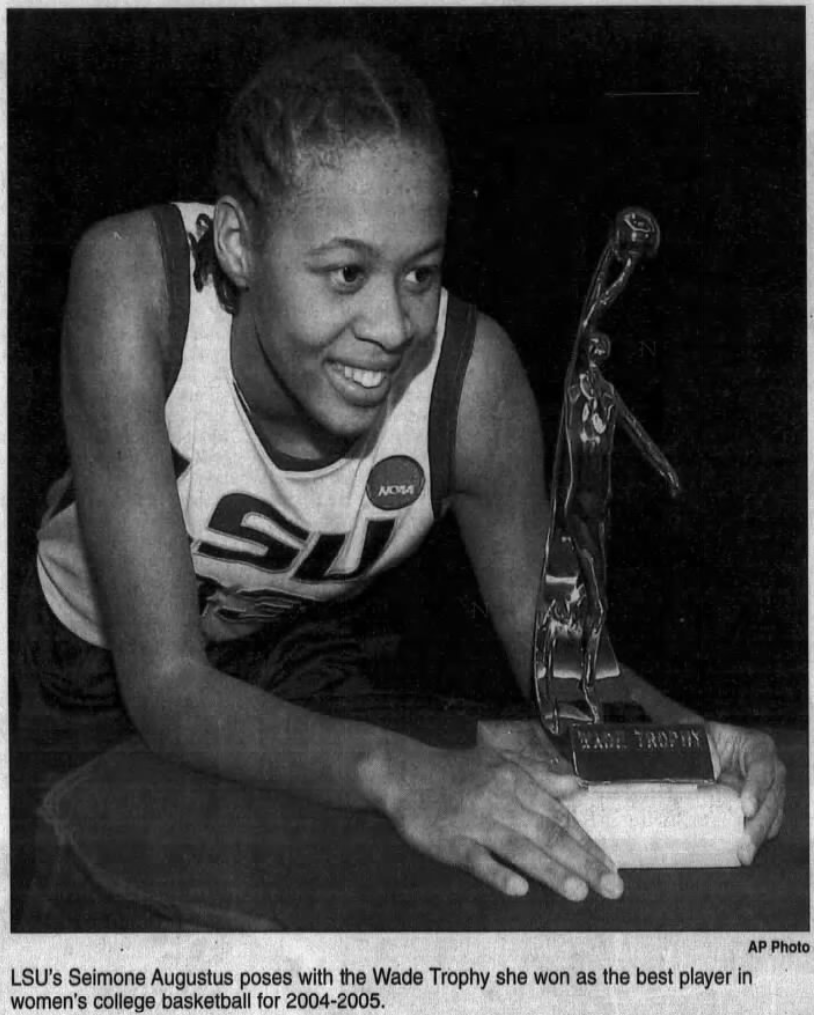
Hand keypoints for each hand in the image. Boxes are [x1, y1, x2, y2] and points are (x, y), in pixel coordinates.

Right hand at [365, 739, 623, 901]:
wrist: (403, 772)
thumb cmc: (458, 771)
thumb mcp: (501, 763)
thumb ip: (542, 777)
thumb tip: (580, 785)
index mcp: (515, 780)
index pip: (558, 816)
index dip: (587, 842)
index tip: (611, 866)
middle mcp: (499, 799)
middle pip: (547, 834)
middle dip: (583, 862)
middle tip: (612, 888)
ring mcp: (474, 820)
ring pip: (519, 848)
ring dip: (551, 870)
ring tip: (579, 892)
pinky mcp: (448, 840)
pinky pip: (476, 859)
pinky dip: (497, 873)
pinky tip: (518, 889)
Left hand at [706, 721, 785, 863]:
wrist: (702, 746)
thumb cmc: (703, 739)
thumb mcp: (699, 736)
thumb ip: (696, 750)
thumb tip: (691, 772)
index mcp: (757, 747)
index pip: (762, 767)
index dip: (756, 789)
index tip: (747, 809)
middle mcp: (769, 769)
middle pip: (770, 798)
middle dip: (758, 824)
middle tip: (745, 843)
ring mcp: (767, 790)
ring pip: (770, 816)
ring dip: (757, 836)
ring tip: (744, 854)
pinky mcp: (760, 806)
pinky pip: (764, 825)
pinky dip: (754, 838)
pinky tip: (742, 849)